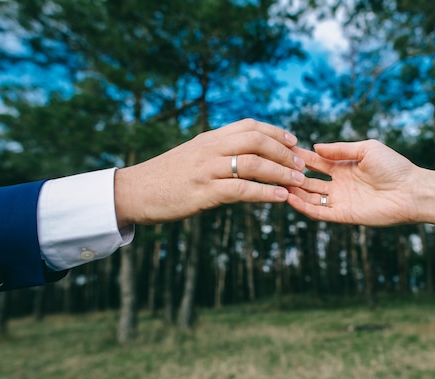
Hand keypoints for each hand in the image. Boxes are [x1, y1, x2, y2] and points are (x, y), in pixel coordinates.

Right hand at [114, 118, 305, 226]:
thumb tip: (243, 156)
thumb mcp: (192, 156)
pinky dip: (264, 192)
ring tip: (298, 182)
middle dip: (283, 151)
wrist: (133, 192)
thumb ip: (216, 152)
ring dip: (280, 172)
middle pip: (256, 140)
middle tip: (301, 164)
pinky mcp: (203, 192)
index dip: (275, 131)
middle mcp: (210, 149)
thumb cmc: (165, 177)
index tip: (293, 141)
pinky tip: (280, 198)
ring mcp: (206, 169)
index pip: (249, 125)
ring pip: (253, 163)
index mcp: (209, 138)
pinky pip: (241, 189)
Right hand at [287, 140, 420, 225]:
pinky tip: (290, 198)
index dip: (300, 158)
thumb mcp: (367, 149)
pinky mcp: (344, 215)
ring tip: (277, 183)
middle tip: (273, 169)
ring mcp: (341, 200)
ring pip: (310, 197)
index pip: (316, 163)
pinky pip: (319, 213)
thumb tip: (316, 147)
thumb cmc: (394, 167)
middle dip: (293, 175)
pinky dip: (303, 207)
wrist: (412, 191)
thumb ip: (341, 149)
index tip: (282, 150)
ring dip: (295, 191)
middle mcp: (340, 185)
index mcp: (344, 167)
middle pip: (309, 181)